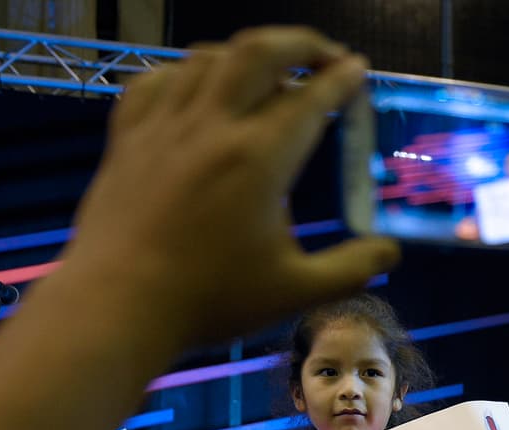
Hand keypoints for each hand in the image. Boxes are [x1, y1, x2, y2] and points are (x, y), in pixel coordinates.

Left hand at [58, 27, 400, 353]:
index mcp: (259, 158)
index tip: (358, 69)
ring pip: (207, 57)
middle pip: (260, 51)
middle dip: (301, 42)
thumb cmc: (209, 300)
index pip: (311, 97)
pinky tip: (196, 88)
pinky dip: (185, 72)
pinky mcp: (127, 137)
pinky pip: (156, 80)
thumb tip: (390, 251)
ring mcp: (163, 126)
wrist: (117, 307)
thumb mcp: (294, 292)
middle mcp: (212, 126)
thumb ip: (350, 268)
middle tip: (325, 54)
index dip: (342, 77)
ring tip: (267, 71)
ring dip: (246, 54)